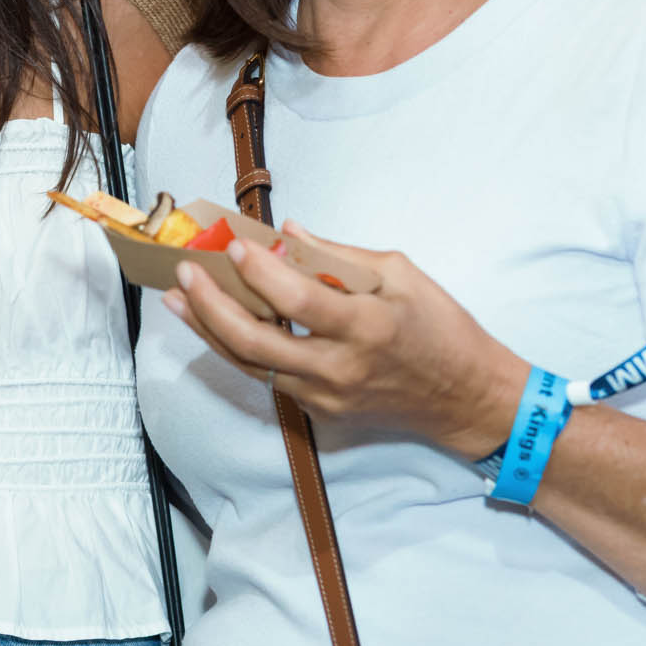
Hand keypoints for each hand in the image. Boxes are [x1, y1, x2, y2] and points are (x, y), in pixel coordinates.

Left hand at [163, 221, 526, 458]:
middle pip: (256, 341)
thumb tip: (286, 233)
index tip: (233, 245)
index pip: (298, 300)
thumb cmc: (441, 327)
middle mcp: (340, 368)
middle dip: (211, 306)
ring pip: (251, 365)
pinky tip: (217, 324)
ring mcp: (326, 396)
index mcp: (366, 327)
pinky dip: (240, 349)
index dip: (260, 273)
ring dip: (209, 330)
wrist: (467, 398)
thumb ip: (338, 255)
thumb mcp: (401, 275)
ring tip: (178, 299)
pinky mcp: (321, 412)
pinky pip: (270, 378)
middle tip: (184, 274)